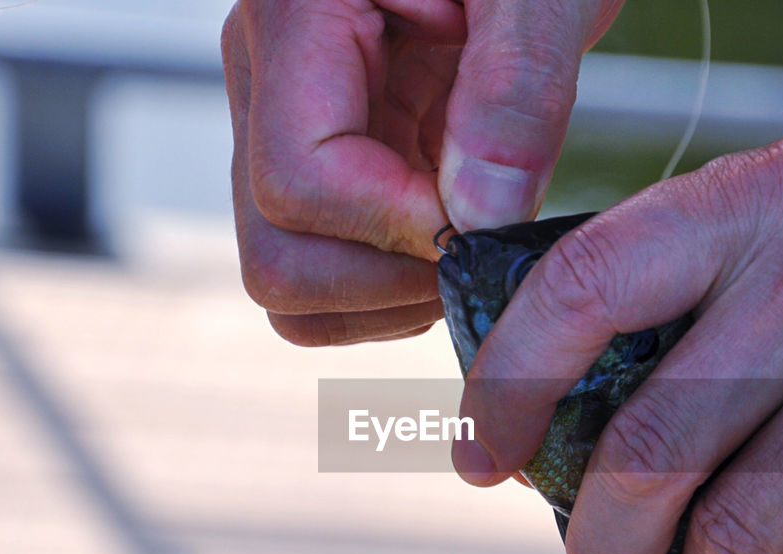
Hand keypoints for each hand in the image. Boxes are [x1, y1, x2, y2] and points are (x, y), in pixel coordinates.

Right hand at [222, 0, 622, 344]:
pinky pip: (326, 268)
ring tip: (469, 239)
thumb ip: (516, 87)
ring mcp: (284, 128)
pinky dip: (394, 286)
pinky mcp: (320, 162)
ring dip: (390, 296)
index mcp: (298, 15)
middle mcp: (266, 80)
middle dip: (391, 281)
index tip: (487, 209)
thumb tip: (480, 217)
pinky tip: (455, 234)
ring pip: (290, 281)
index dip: (400, 226)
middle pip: (277, 258)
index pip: (300, 183)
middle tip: (480, 243)